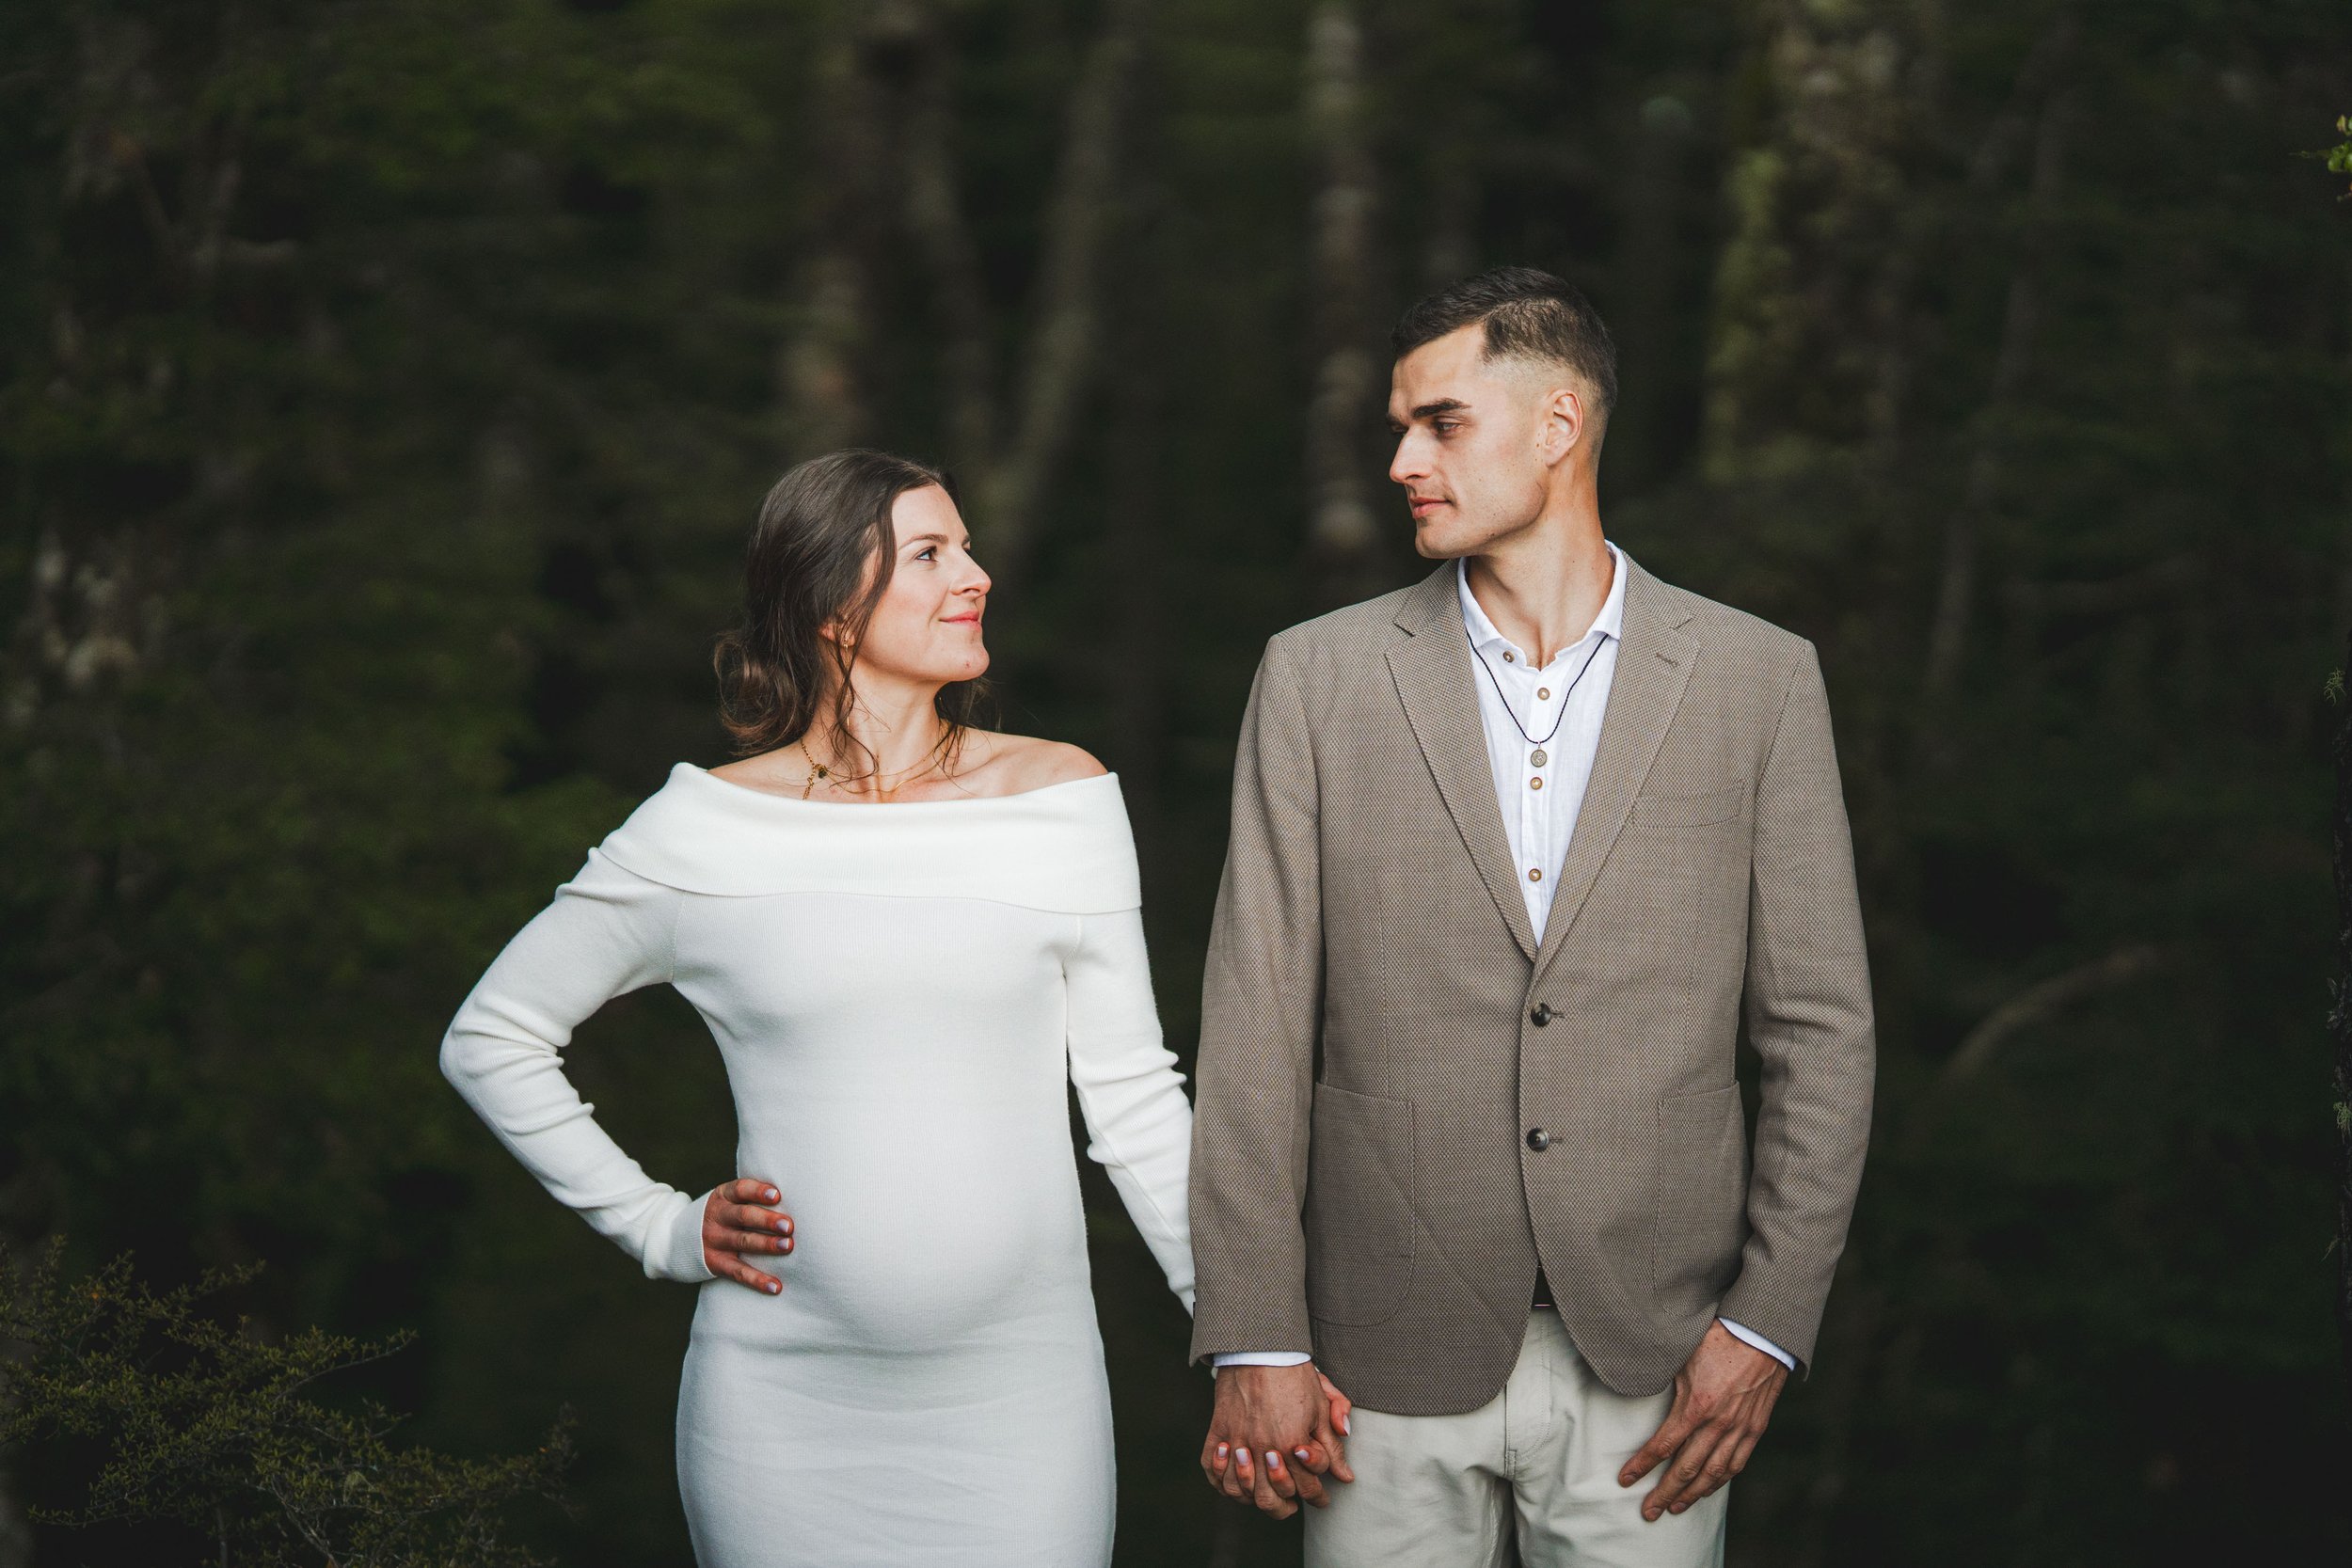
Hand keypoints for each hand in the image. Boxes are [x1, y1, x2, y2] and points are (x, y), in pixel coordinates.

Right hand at [703, 1177, 793, 1293]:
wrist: (674, 1239)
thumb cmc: (720, 1215)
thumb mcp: (726, 1201)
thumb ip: (750, 1198)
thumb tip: (796, 1198)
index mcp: (722, 1197)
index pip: (740, 1189)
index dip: (758, 1191)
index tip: (776, 1195)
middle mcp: (717, 1217)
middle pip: (743, 1216)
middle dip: (767, 1220)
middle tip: (789, 1226)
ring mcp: (714, 1240)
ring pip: (743, 1242)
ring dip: (766, 1244)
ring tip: (788, 1246)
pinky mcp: (715, 1263)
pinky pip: (738, 1272)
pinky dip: (758, 1280)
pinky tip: (776, 1286)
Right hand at [1200, 1363, 1354, 1517]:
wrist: (1259, 1348)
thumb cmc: (1294, 1375)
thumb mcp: (1321, 1407)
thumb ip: (1333, 1446)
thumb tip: (1345, 1476)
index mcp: (1292, 1443)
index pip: (1307, 1487)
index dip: (1318, 1497)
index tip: (1321, 1499)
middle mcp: (1263, 1447)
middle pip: (1271, 1499)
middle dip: (1286, 1508)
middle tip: (1293, 1506)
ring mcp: (1238, 1441)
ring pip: (1241, 1491)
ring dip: (1254, 1499)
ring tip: (1265, 1497)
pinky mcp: (1218, 1432)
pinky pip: (1214, 1471)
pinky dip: (1223, 1483)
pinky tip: (1237, 1483)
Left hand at [1619, 1321, 1786, 1520]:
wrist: (1762, 1333)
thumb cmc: (1718, 1338)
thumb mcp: (1682, 1356)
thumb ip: (1663, 1379)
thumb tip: (1637, 1386)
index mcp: (1697, 1405)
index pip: (1664, 1445)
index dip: (1642, 1465)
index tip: (1626, 1479)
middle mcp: (1719, 1423)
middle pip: (1687, 1469)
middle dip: (1665, 1493)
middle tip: (1649, 1511)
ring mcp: (1740, 1428)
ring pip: (1714, 1473)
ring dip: (1693, 1494)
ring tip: (1676, 1507)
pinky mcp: (1755, 1428)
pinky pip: (1737, 1463)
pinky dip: (1721, 1480)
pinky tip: (1708, 1488)